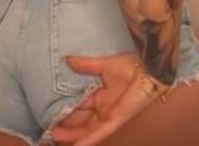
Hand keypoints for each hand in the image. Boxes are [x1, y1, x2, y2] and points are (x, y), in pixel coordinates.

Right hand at [49, 52, 170, 145]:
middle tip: (48, 128)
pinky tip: (77, 145)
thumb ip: (86, 65)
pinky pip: (100, 133)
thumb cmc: (131, 65)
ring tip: (55, 137)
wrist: (149, 70)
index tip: (50, 112)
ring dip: (72, 134)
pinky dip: (89, 139)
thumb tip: (67, 60)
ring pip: (87, 129)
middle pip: (81, 120)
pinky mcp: (116, 120)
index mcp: (100, 94)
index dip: (66, 110)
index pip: (79, 105)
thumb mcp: (104, 65)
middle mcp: (103, 107)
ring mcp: (109, 115)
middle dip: (66, 125)